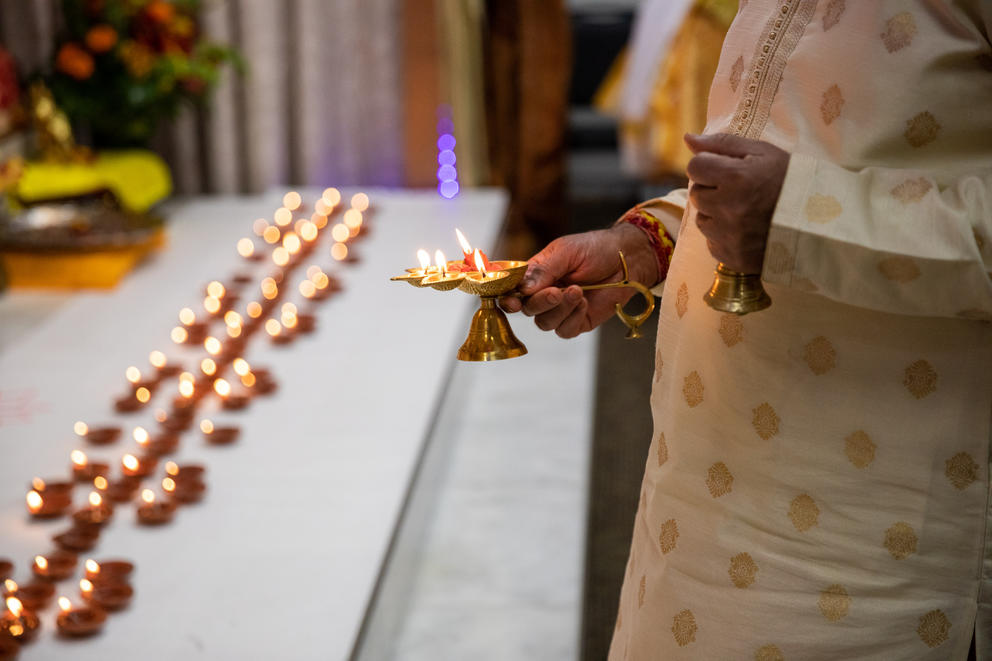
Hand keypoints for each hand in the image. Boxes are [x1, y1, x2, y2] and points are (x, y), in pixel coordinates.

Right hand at [498, 223, 657, 337]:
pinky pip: (565, 330)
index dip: (509, 298)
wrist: (626, 259)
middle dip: (540, 303)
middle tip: (557, 291)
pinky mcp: (578, 322)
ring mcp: (561, 310)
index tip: (512, 301)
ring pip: (545, 323)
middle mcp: (545, 294)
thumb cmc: (595, 249)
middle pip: (528, 310)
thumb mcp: (565, 252)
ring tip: (578, 291)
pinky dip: (573, 318)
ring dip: (560, 309)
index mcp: (536, 275)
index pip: (513, 291)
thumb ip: (543, 270)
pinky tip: (585, 303)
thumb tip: (522, 289)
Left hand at [684, 133, 788, 273]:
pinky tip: (746, 230)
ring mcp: (730, 237)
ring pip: (702, 220)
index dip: (709, 166)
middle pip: (696, 194)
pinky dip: (724, 236)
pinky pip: (713, 243)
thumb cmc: (789, 180)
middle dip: (712, 190)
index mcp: (736, 178)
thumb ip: (722, 144)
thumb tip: (688, 139)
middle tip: (740, 191)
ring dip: (716, 214)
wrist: (819, 222)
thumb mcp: (762, 152)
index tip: (727, 170)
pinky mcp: (732, 258)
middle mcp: (729, 209)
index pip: (695, 167)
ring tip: (744, 211)